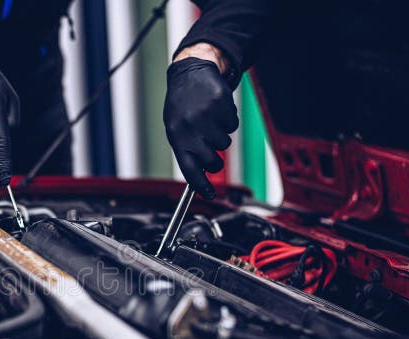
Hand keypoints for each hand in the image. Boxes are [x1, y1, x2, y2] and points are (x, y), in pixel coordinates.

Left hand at [164, 44, 237, 198]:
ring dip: (221, 135)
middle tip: (211, 148)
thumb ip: (187, 150)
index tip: (208, 194)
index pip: (189, 169)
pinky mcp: (221, 104)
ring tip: (209, 121)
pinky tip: (216, 110)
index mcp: (177, 137)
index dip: (200, 185)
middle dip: (215, 160)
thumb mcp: (176, 129)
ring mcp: (206, 116)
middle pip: (212, 161)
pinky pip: (233, 125)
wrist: (190, 73)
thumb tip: (200, 175)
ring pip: (225, 143)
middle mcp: (191, 128)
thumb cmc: (182, 106)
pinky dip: (228, 120)